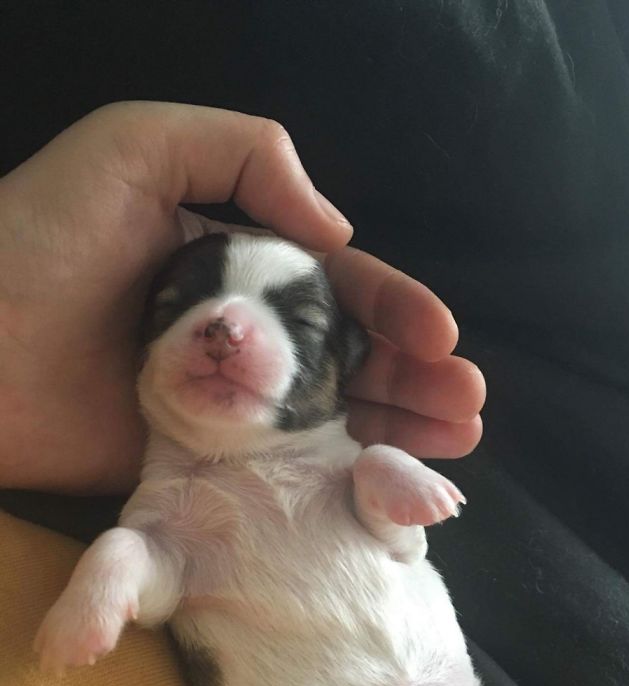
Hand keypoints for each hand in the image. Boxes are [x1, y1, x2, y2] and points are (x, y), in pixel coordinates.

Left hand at [0, 102, 483, 492]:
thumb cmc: (42, 236)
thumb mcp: (141, 147)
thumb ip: (247, 154)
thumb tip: (338, 231)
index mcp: (238, 267)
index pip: (338, 287)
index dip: (396, 308)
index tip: (443, 336)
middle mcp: (242, 338)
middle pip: (352, 357)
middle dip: (417, 376)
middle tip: (469, 402)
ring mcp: (226, 408)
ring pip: (334, 415)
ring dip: (400, 424)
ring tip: (459, 436)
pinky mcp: (203, 465)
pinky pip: (286, 469)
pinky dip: (345, 473)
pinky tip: (395, 477)